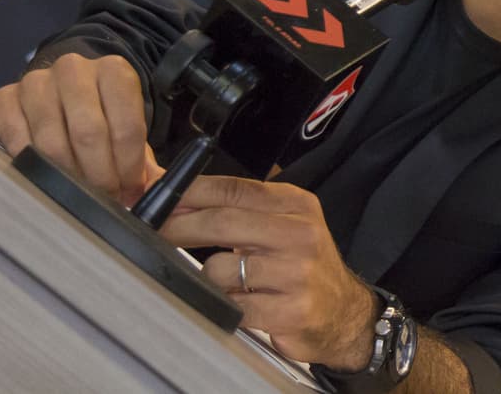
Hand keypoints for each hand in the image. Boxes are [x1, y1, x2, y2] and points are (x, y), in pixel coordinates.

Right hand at [0, 53, 161, 204]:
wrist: (64, 90)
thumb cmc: (103, 111)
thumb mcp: (128, 123)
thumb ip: (141, 154)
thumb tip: (150, 187)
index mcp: (115, 71)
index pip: (127, 127)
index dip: (129, 166)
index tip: (129, 189)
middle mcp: (74, 69)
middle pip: (88, 133)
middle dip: (100, 175)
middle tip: (105, 196)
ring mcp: (37, 81)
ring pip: (51, 141)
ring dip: (68, 175)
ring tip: (80, 191)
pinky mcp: (6, 96)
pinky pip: (15, 138)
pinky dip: (31, 164)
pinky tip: (46, 176)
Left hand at [161, 176, 378, 369]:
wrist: (343, 311)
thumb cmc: (301, 265)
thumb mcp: (282, 224)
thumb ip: (238, 209)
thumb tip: (178, 198)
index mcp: (297, 205)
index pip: (235, 188)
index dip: (191, 194)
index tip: (162, 201)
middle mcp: (301, 233)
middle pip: (224, 221)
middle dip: (181, 226)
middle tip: (158, 232)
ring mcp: (297, 272)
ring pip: (221, 269)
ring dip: (211, 277)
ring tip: (227, 282)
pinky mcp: (291, 310)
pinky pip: (233, 307)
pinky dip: (226, 306)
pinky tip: (238, 302)